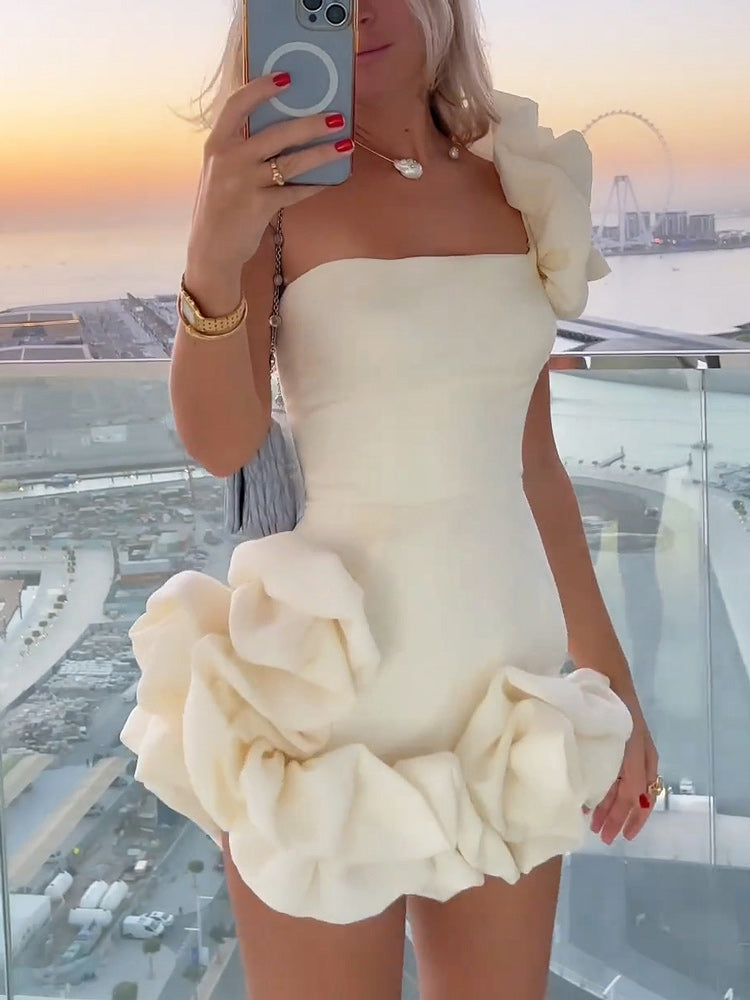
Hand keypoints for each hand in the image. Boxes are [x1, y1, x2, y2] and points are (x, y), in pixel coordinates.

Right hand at [187, 72, 352, 276]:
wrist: (210, 249)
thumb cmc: (220, 208)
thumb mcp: (220, 171)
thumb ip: (241, 150)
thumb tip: (283, 131)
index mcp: (217, 144)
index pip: (237, 105)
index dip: (262, 88)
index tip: (287, 77)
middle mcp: (229, 159)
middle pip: (277, 132)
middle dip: (311, 124)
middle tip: (337, 117)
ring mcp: (243, 183)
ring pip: (292, 162)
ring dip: (322, 153)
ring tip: (346, 145)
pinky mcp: (259, 206)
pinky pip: (294, 192)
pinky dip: (314, 186)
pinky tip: (332, 181)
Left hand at [589, 686, 658, 844]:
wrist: (610, 681)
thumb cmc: (614, 710)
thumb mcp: (622, 745)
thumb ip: (622, 776)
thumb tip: (607, 803)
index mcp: (643, 761)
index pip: (636, 799)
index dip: (626, 819)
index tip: (615, 836)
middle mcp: (640, 762)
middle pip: (632, 799)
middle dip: (618, 819)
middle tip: (601, 836)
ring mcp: (630, 756)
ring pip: (624, 791)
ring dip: (612, 810)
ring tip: (595, 824)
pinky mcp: (620, 751)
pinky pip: (618, 779)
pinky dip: (608, 794)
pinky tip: (593, 802)